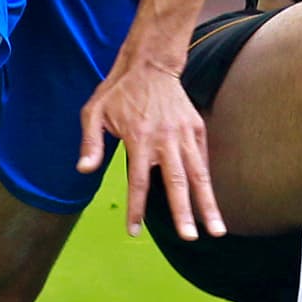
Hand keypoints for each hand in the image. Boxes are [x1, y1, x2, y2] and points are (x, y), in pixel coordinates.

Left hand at [78, 56, 224, 241]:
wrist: (152, 62)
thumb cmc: (119, 91)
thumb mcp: (94, 112)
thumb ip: (90, 142)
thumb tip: (84, 170)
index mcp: (139, 138)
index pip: (139, 182)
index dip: (136, 208)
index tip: (133, 231)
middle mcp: (165, 139)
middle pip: (177, 182)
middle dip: (184, 213)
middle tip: (191, 238)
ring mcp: (184, 134)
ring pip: (198, 174)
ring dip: (207, 203)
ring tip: (217, 230)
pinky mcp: (197, 128)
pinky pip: (203, 160)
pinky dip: (207, 182)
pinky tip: (211, 203)